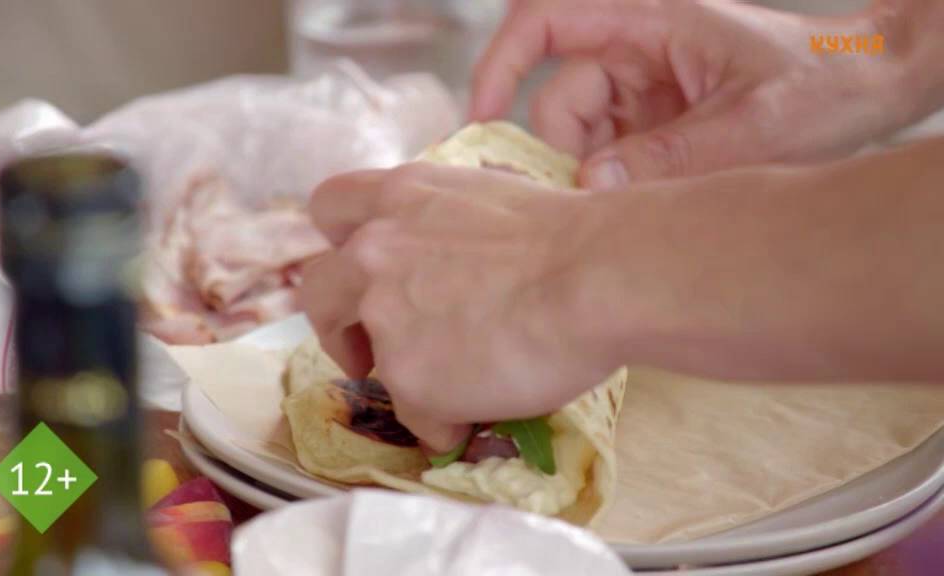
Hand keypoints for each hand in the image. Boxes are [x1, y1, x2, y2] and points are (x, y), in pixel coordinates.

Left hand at [300, 164, 613, 450]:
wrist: (596, 279)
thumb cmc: (573, 237)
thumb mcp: (492, 199)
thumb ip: (448, 222)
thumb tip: (460, 256)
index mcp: (400, 195)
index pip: (330, 204)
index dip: (340, 241)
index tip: (365, 268)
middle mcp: (374, 249)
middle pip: (316, 287)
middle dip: (337, 319)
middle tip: (371, 342)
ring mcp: (382, 314)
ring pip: (358, 355)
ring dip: (387, 370)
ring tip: (436, 386)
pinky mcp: (405, 375)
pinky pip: (413, 412)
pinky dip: (440, 419)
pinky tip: (478, 413)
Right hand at [471, 0, 934, 188]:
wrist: (865, 90)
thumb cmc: (821, 85)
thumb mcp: (752, 126)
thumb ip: (670, 156)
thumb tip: (590, 187)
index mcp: (649, 20)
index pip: (547, 21)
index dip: (502, 61)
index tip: (480, 114)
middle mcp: (634, 49)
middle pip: (558, 101)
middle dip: (563, 155)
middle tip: (592, 204)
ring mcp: (640, 87)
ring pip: (577, 136)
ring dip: (592, 176)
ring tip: (640, 202)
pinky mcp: (649, 120)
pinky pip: (605, 153)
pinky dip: (611, 183)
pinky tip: (643, 199)